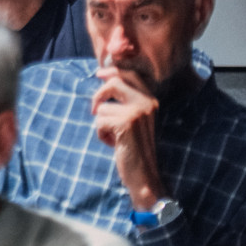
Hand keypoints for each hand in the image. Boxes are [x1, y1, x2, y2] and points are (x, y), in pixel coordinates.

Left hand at [91, 66, 166, 208]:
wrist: (145, 174)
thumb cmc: (135, 148)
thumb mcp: (134, 120)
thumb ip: (125, 102)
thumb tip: (105, 81)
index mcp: (151, 100)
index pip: (131, 75)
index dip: (113, 71)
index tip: (99, 74)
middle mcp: (147, 103)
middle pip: (115, 82)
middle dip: (99, 95)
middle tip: (94, 110)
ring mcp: (138, 112)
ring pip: (103, 107)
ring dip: (101, 123)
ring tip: (113, 137)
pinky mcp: (126, 123)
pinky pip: (100, 121)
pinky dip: (101, 134)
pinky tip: (113, 144)